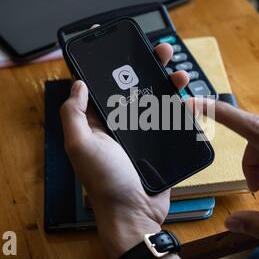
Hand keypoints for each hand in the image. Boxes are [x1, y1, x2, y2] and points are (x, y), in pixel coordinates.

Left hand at [60, 43, 186, 258]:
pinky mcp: (159, 142)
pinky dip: (177, 104)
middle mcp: (118, 124)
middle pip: (133, 87)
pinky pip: (168, 118)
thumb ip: (73, 114)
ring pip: (154, 99)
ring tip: (178, 70)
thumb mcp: (80, 146)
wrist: (136, 211)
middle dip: (146, 66)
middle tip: (160, 51)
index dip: (111, 65)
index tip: (121, 46)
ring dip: (165, 81)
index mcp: (97, 122)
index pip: (103, 86)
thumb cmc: (105, 181)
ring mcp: (141, 132)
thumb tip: (77, 84)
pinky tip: (185, 95)